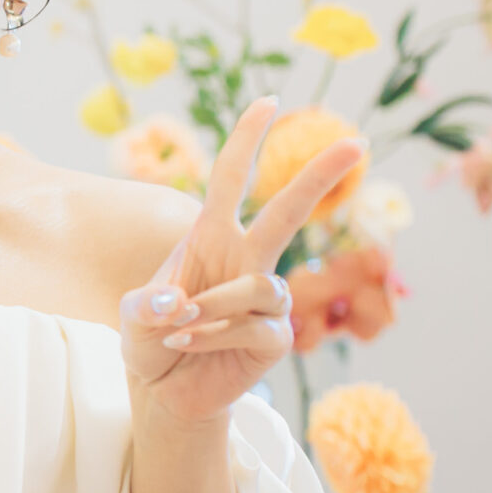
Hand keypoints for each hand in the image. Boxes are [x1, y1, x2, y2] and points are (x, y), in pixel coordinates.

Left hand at [121, 95, 365, 423]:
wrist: (162, 390)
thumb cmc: (151, 340)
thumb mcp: (133, 316)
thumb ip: (146, 306)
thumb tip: (178, 303)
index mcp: (211, 237)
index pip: (234, 180)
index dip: (247, 140)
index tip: (268, 102)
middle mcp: (246, 260)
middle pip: (289, 212)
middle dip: (320, 176)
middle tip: (358, 142)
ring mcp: (266, 301)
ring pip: (260, 286)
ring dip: (213, 306)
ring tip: (177, 327)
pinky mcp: (275, 339)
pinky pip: (253, 328)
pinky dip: (211, 336)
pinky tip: (186, 345)